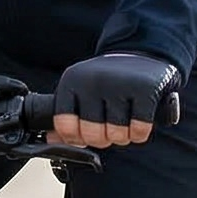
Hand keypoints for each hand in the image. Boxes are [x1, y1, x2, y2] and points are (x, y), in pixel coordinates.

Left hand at [51, 52, 180, 150]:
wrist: (140, 57)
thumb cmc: (106, 82)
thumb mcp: (81, 92)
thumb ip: (66, 117)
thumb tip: (51, 139)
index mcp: (72, 81)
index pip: (65, 125)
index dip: (75, 139)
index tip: (84, 136)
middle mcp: (93, 80)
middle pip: (92, 135)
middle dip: (102, 140)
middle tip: (108, 129)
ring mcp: (119, 83)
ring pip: (117, 135)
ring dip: (123, 137)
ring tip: (124, 123)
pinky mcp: (145, 90)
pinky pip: (138, 131)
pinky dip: (139, 134)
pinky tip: (138, 121)